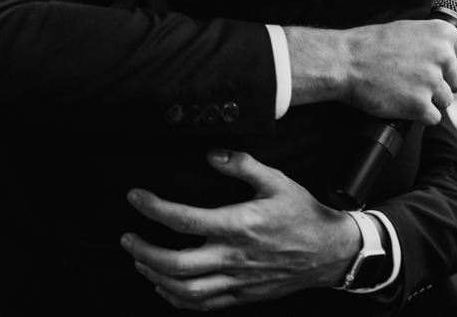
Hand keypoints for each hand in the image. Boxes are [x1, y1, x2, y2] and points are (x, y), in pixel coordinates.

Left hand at [121, 150, 359, 310]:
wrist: (330, 252)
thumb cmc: (303, 215)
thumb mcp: (277, 181)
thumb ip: (242, 165)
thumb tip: (212, 155)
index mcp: (238, 225)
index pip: (184, 219)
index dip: (153, 208)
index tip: (135, 197)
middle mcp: (233, 257)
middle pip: (175, 264)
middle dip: (143, 252)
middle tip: (126, 238)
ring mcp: (237, 280)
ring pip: (185, 290)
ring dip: (155, 277)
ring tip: (139, 262)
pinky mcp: (243, 295)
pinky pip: (204, 304)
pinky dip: (178, 299)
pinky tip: (165, 287)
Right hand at [289, 20, 456, 124]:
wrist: (346, 62)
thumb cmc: (373, 46)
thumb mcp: (410, 30)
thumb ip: (436, 42)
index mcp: (444, 34)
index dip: (453, 67)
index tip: (440, 70)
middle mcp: (443, 56)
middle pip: (456, 84)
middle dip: (438, 86)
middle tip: (411, 80)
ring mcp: (433, 82)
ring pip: (445, 102)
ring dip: (427, 101)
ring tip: (403, 90)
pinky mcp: (420, 105)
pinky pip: (432, 118)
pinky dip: (418, 115)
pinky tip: (401, 102)